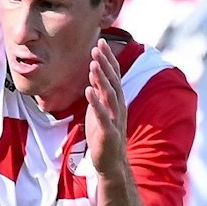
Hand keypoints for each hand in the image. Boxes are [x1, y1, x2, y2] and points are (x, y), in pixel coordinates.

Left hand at [85, 38, 129, 174]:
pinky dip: (95, 102)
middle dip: (105, 63)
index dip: (108, 59)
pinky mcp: (108, 132)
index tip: (99, 43)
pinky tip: (88, 90)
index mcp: (116, 101)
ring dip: (101, 78)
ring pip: (109, 95)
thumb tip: (93, 75)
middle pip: (113, 81)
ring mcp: (114, 119)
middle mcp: (118, 106)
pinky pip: (102, 114)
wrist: (110, 162)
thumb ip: (99, 93)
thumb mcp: (100, 110)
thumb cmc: (103, 135)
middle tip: (96, 46)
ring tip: (92, 64)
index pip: (114, 75)